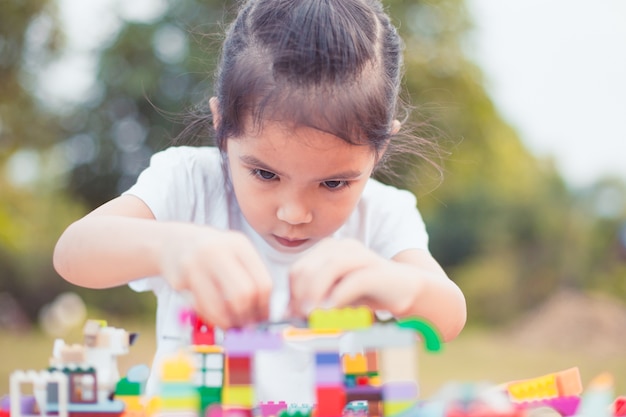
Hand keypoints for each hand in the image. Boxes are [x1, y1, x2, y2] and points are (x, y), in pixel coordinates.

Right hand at [160, 225, 272, 328]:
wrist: (173, 241)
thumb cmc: (212, 253)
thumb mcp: (235, 253)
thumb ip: (251, 278)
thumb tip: (262, 315)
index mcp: (239, 244)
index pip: (262, 283)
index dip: (264, 307)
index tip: (262, 319)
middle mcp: (217, 251)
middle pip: (243, 295)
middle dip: (247, 317)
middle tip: (246, 326)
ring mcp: (196, 265)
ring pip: (220, 306)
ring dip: (228, 322)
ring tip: (231, 324)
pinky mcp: (179, 279)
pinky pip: (201, 308)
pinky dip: (211, 318)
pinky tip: (215, 316)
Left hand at [287, 238, 419, 316]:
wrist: (406, 289)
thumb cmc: (367, 292)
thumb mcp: (335, 296)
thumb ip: (314, 300)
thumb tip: (288, 314)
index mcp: (329, 250)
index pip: (298, 269)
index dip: (291, 293)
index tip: (292, 315)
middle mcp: (342, 247)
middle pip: (309, 267)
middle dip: (300, 295)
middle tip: (301, 318)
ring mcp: (360, 255)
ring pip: (329, 268)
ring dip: (316, 293)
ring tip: (312, 315)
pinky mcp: (376, 269)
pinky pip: (352, 281)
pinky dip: (338, 297)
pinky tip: (332, 312)